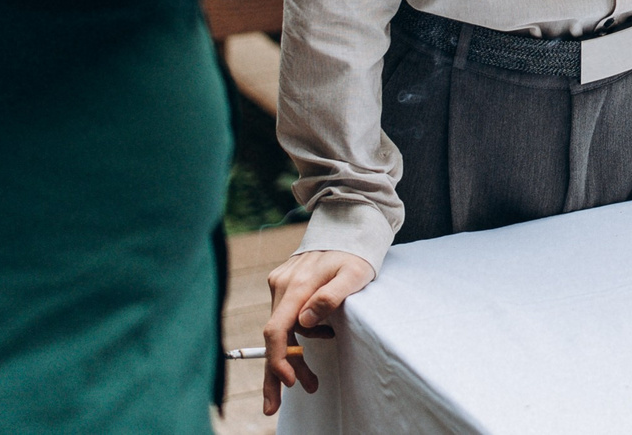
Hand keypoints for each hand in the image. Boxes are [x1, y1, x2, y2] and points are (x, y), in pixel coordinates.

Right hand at [260, 249, 374, 413]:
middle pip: (274, 335)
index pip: (277, 329)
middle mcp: (283, 285)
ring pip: (280, 329)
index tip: (288, 381)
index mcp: (298, 285)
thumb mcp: (355, 274)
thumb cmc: (357, 252)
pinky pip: (285, 316)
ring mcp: (282, 284)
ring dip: (291, 357)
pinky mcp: (285, 284)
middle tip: (275, 406)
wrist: (349, 226)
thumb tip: (305, 322)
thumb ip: (331, 297)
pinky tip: (316, 341)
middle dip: (276, 372)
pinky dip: (295, 336)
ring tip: (308, 381)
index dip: (278, 358)